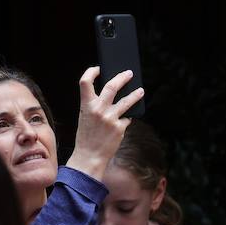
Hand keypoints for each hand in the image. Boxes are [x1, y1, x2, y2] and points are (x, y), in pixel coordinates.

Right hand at [66, 66, 144, 180]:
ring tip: (140, 91)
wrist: (89, 156)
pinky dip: (126, 118)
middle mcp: (98, 109)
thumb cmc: (86, 136)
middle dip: (122, 77)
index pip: (85, 81)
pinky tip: (124, 121)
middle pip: (112, 86)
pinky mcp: (120, 127)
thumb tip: (112, 94)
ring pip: (127, 100)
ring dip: (136, 94)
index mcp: (86, 105)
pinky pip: (127, 118)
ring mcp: (110, 118)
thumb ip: (95, 105)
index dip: (91, 72)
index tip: (99, 68)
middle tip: (129, 73)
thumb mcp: (85, 117)